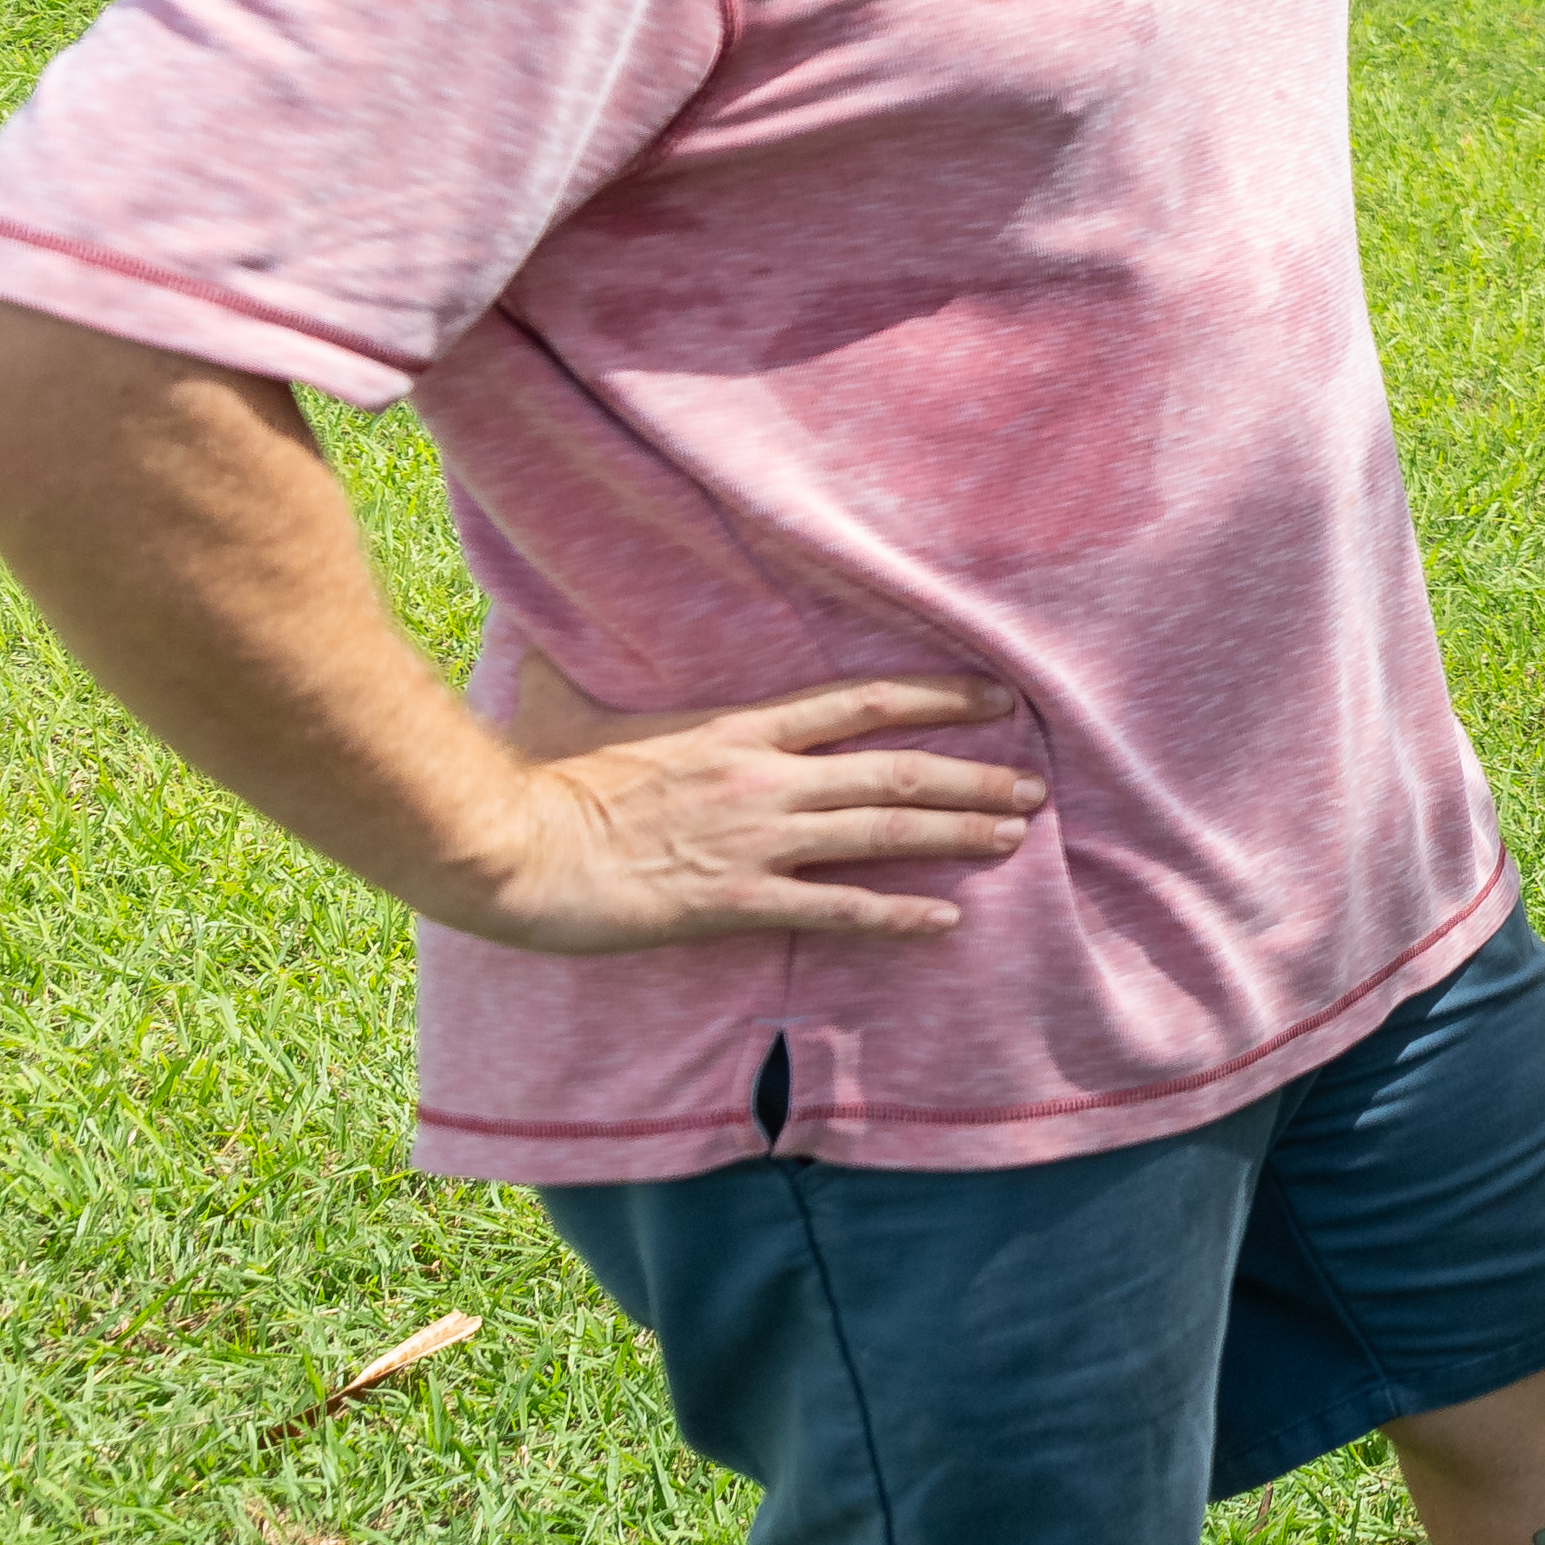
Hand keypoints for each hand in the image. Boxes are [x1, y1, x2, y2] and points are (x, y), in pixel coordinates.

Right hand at [447, 675, 1042, 954]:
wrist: (510, 847)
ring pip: (882, 831)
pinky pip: (836, 907)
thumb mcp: (576, 705)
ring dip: (954, 833)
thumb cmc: (538, 780)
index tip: (997, 698)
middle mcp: (763, 779)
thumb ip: (591, 670)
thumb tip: (551, 621)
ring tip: (1013, 836)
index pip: (859, 702)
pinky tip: (944, 923)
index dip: (936, 698)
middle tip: (1034, 787)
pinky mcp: (737, 900)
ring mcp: (756, 840)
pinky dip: (896, 914)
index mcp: (736, 730)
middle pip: (893, 771)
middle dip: (971, 777)